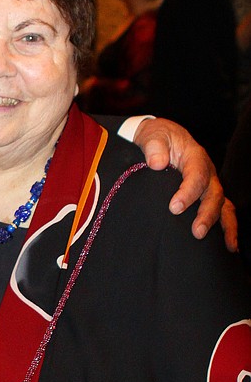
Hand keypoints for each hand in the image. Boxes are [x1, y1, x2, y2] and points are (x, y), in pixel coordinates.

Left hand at [132, 117, 230, 243]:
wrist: (160, 138)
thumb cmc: (156, 137)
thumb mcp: (152, 135)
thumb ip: (154, 147)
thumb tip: (157, 164)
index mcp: (195, 156)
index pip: (196, 175)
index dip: (188, 192)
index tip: (174, 207)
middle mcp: (207, 171)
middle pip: (214, 194)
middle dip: (207, 214)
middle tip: (197, 232)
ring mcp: (209, 184)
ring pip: (223, 204)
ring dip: (225, 225)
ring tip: (228, 246)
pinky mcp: (207, 194)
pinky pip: (223, 210)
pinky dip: (228, 227)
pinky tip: (229, 246)